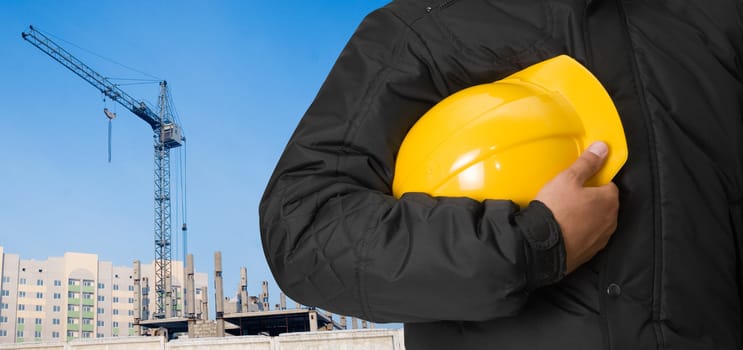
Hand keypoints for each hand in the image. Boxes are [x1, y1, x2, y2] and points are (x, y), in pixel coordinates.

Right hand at [535, 141, 618, 273]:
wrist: (541, 246)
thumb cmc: (556, 210)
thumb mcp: (568, 179)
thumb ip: (587, 163)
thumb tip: (603, 148)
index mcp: (609, 200)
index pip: (608, 185)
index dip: (593, 182)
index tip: (579, 182)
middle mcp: (611, 221)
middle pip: (604, 204)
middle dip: (591, 200)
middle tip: (569, 197)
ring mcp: (601, 239)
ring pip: (596, 222)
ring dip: (586, 218)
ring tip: (565, 214)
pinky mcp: (590, 253)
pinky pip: (587, 238)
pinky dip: (579, 233)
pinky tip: (564, 230)